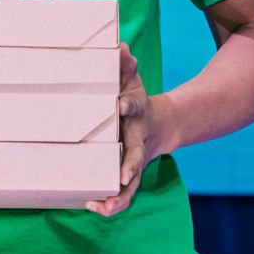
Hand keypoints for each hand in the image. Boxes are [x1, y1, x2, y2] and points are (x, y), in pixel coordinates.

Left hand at [87, 41, 172, 215]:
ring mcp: (135, 161)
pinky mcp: (128, 175)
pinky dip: (111, 204)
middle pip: (136, 154)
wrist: (160, 126)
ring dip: (120, 196)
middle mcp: (137, 140)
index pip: (134, 107)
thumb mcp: (132, 80)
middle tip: (124, 175)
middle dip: (131, 165)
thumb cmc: (136, 101)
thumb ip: (125, 65)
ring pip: (132, 184)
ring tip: (104, 205)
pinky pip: (123, 195)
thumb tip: (121, 46)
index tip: (120, 105)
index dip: (128, 105)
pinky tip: (94, 206)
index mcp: (137, 114)